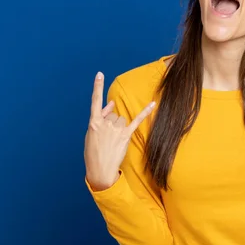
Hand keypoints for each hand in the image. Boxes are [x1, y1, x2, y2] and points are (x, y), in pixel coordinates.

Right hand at [84, 72, 155, 190]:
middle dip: (112, 123)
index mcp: (93, 123)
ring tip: (114, 140)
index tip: (100, 74)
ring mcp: (115, 130)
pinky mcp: (125, 136)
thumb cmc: (94, 152)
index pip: (95, 102)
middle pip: (113, 114)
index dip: (97, 87)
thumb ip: (100, 118)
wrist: (100, 170)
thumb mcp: (91, 135)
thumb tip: (110, 104)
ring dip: (120, 127)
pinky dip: (145, 112)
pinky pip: (136, 121)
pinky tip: (153, 103)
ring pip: (122, 119)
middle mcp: (105, 124)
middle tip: (108, 137)